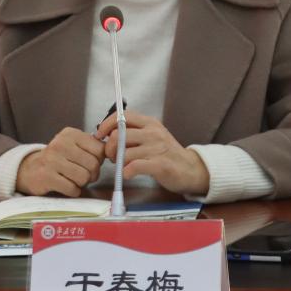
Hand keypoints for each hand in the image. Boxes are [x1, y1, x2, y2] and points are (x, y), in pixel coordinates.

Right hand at [16, 127, 105, 196]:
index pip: (99, 149)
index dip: (100, 160)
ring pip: (84, 177)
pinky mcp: (46, 176)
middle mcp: (60, 144)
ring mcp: (52, 160)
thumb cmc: (57, 158)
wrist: (29, 169)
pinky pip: (72, 188)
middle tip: (84, 175)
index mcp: (70, 134)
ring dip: (82, 183)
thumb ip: (91, 147)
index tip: (93, 163)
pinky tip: (66, 186)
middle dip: (92, 174)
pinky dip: (73, 191)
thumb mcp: (72, 145)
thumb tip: (113, 152)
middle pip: (93, 164)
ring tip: (73, 179)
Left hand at [95, 111, 209, 195]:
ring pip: (125, 152)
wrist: (191, 169)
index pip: (123, 116)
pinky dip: (127, 171)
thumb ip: (133, 133)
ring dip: (118, 162)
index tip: (100, 135)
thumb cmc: (167, 154)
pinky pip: (135, 166)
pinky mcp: (160, 165)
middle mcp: (153, 132)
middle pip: (119, 135)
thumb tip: (108, 135)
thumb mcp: (152, 136)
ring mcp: (157, 148)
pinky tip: (128, 174)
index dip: (107, 124)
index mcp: (149, 123)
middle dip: (110, 148)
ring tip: (123, 166)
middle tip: (112, 157)